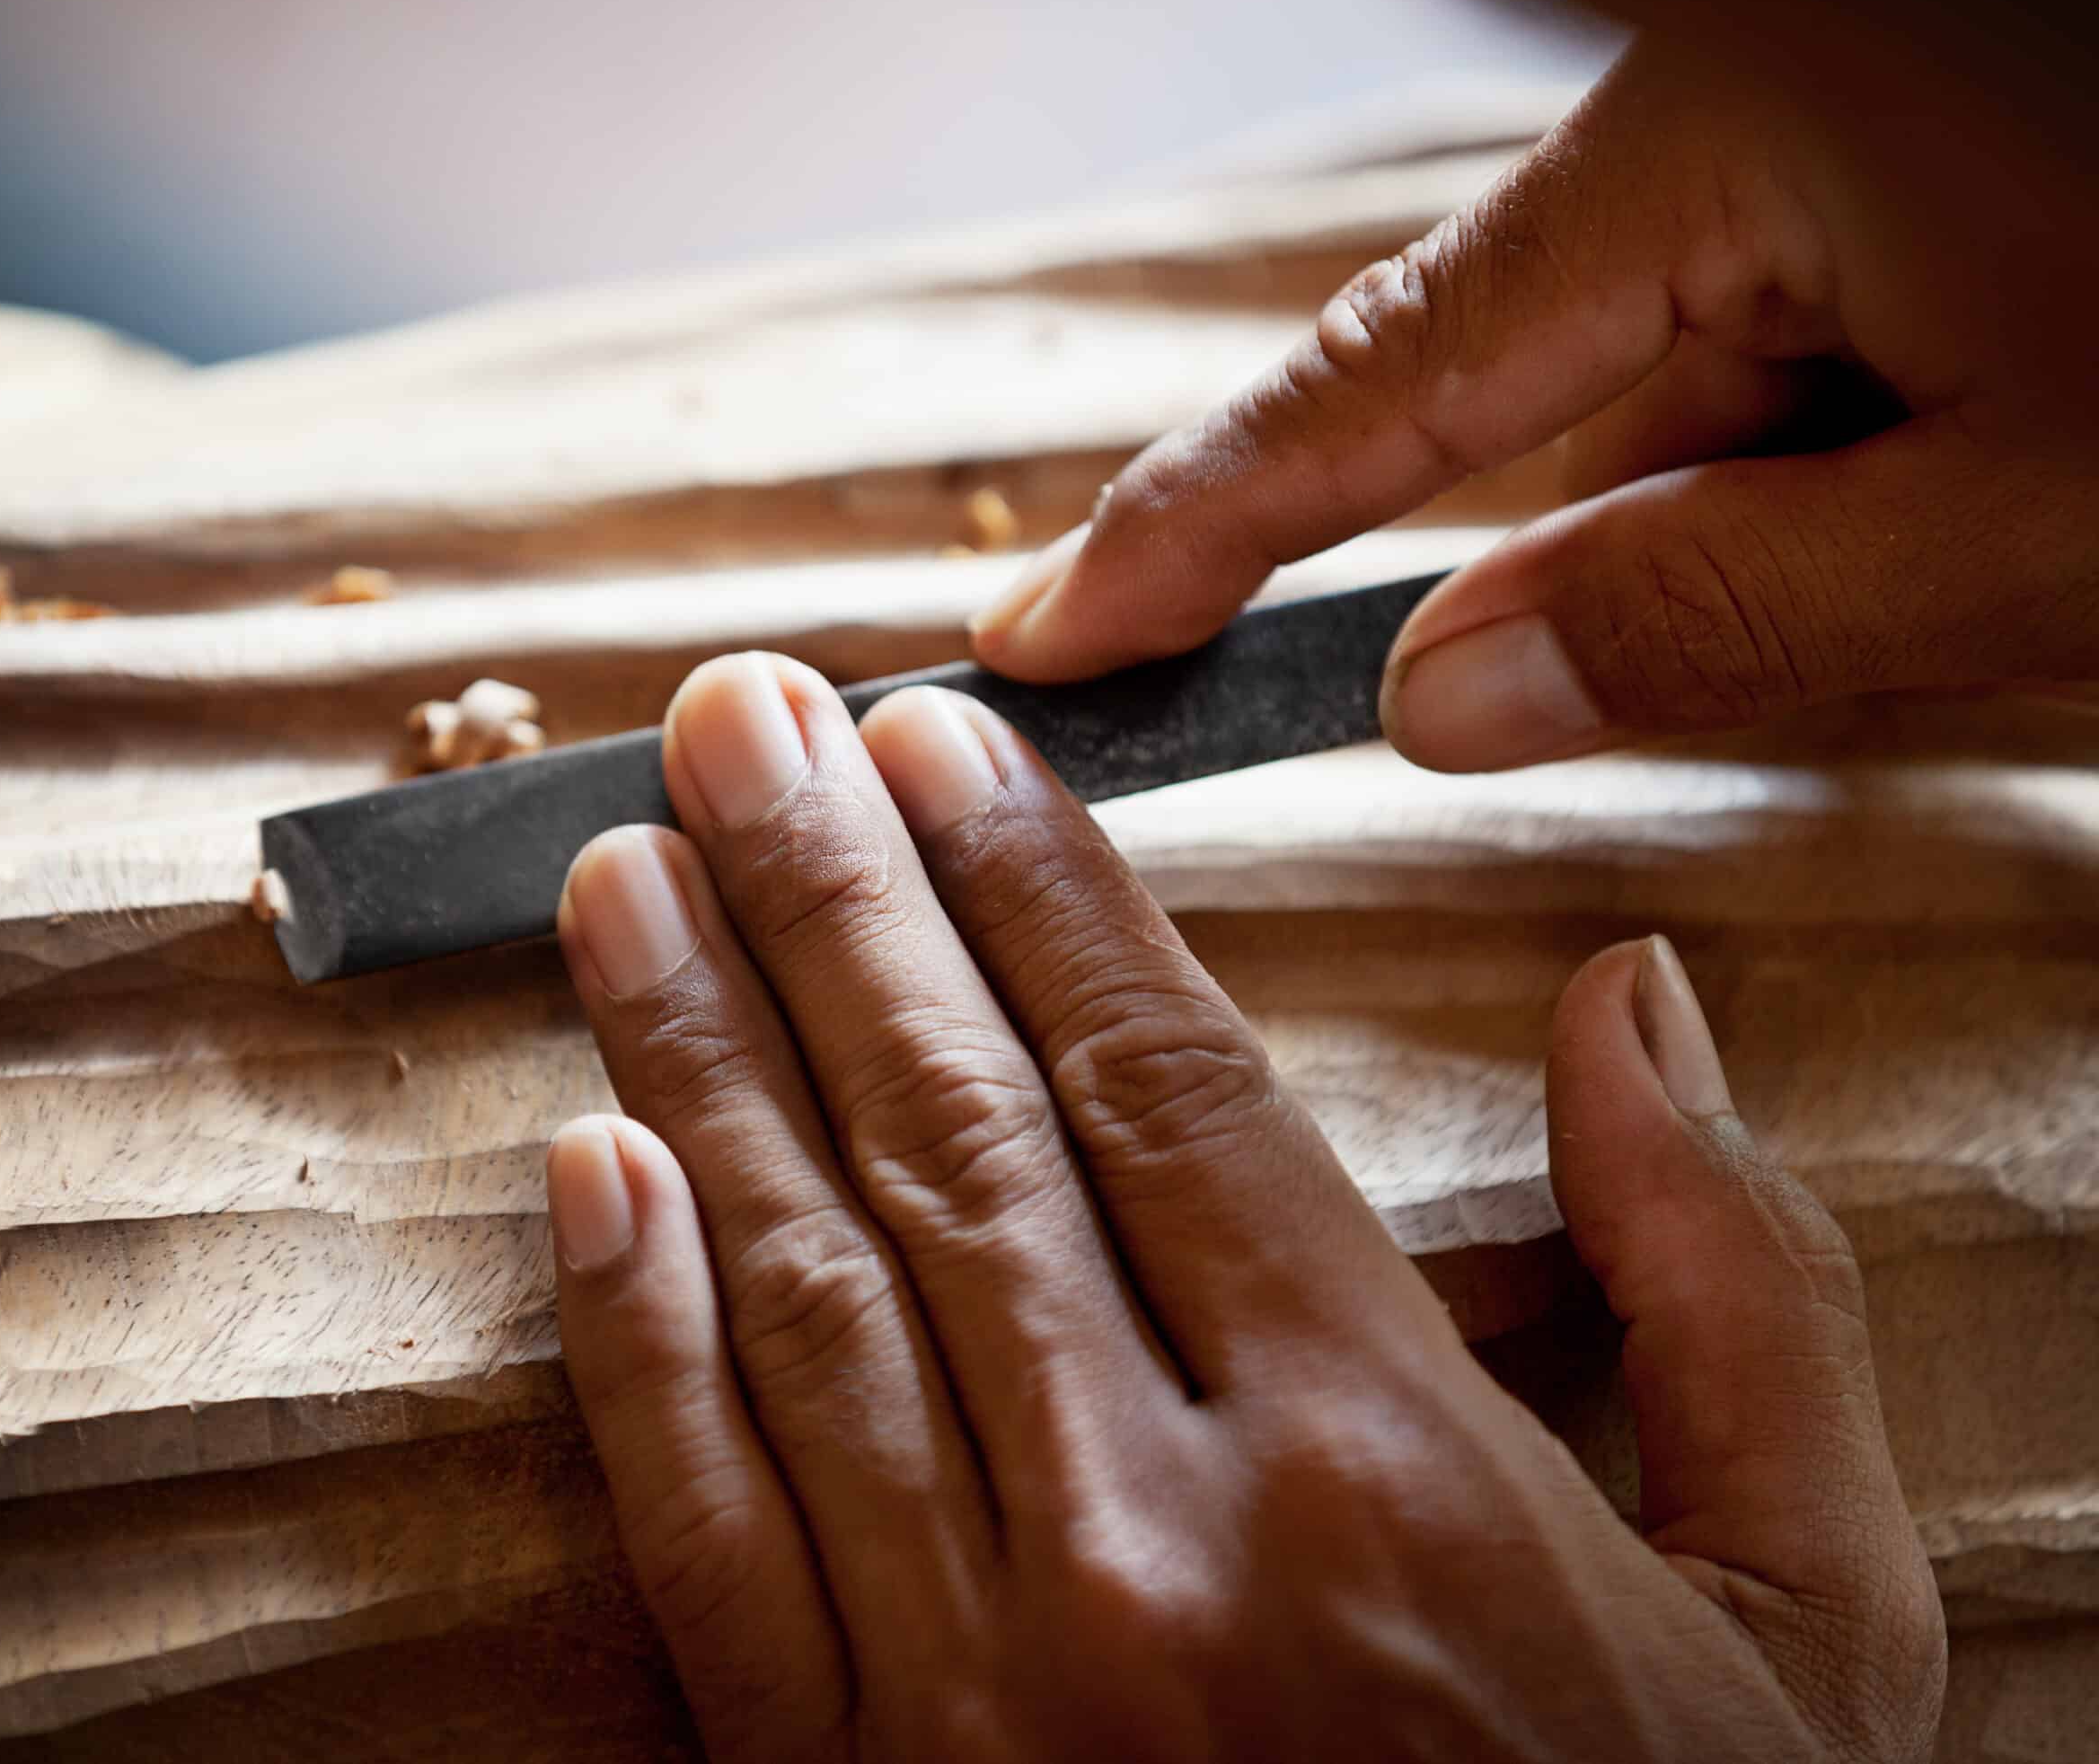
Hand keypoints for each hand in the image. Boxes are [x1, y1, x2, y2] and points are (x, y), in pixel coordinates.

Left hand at [543, 654, 1942, 1760]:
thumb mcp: (1809, 1622)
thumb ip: (1733, 1295)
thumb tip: (1638, 1007)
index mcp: (1383, 1469)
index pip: (1164, 1084)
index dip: (1039, 888)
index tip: (943, 739)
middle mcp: (1152, 1549)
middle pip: (956, 1139)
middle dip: (832, 899)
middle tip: (736, 723)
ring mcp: (973, 1690)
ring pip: (803, 1292)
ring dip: (695, 1054)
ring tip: (621, 873)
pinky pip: (707, 1534)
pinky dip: (629, 1338)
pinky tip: (580, 1163)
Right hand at [966, 14, 2098, 770]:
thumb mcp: (2030, 532)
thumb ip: (1707, 615)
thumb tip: (1449, 686)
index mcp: (1726, 148)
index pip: (1370, 388)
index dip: (1192, 531)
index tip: (1054, 634)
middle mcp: (1745, 121)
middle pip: (1556, 395)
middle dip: (1650, 552)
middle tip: (1846, 602)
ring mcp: (1827, 147)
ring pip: (1701, 395)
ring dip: (1800, 519)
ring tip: (2014, 510)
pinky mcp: (1903, 186)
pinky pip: (1803, 356)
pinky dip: (1864, 466)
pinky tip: (2013, 467)